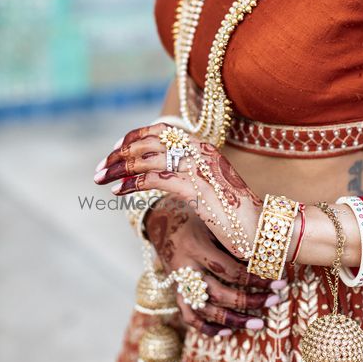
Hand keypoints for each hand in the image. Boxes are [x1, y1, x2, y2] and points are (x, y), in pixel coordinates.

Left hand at [94, 122, 262, 258]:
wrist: (262, 229)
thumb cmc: (236, 213)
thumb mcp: (212, 186)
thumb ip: (190, 175)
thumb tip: (162, 173)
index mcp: (203, 147)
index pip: (162, 131)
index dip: (135, 137)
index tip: (116, 149)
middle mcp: (201, 152)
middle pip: (150, 142)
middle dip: (120, 154)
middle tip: (100, 167)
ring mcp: (199, 169)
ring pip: (149, 158)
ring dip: (120, 167)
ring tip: (101, 178)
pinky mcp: (196, 189)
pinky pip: (156, 179)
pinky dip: (132, 183)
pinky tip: (118, 191)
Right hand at [143, 193, 284, 336]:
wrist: (160, 219)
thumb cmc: (194, 216)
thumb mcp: (212, 221)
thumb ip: (233, 239)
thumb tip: (266, 257)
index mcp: (195, 247)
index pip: (229, 270)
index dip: (255, 279)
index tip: (279, 281)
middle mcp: (185, 268)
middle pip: (218, 294)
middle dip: (249, 301)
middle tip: (275, 301)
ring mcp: (178, 282)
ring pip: (204, 310)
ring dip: (233, 320)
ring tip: (258, 324)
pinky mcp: (175, 290)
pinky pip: (188, 316)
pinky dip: (207, 327)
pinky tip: (227, 332)